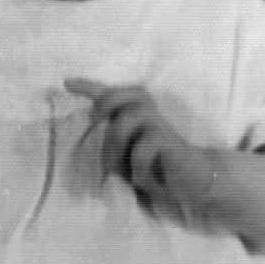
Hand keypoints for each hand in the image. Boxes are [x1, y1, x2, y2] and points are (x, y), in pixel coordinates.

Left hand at [65, 78, 212, 220]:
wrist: (197, 181)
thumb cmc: (158, 168)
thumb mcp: (129, 158)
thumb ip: (116, 149)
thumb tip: (95, 151)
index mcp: (138, 117)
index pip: (113, 96)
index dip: (90, 87)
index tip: (67, 82)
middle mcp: (150, 116)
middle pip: (125, 95)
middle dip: (105, 103)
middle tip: (93, 120)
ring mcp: (161, 128)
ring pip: (129, 119)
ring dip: (115, 146)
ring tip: (115, 171)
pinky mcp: (172, 144)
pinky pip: (145, 146)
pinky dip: (137, 167)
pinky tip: (141, 181)